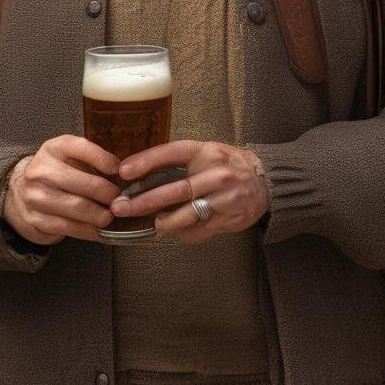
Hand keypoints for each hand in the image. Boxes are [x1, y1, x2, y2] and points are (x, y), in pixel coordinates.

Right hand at [2, 135, 121, 245]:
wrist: (19, 193)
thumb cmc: (56, 173)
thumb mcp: (68, 158)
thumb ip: (91, 162)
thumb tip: (123, 177)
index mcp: (54, 149)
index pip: (82, 148)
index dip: (104, 159)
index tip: (120, 170)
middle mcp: (42, 170)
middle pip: (84, 183)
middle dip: (108, 194)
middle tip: (121, 200)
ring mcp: (36, 196)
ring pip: (77, 208)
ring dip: (101, 215)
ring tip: (112, 216)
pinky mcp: (36, 219)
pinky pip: (69, 228)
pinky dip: (90, 231)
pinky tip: (101, 231)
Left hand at [112, 141, 269, 244]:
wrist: (264, 181)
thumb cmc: (227, 165)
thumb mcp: (204, 153)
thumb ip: (177, 162)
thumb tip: (139, 174)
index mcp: (205, 152)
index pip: (171, 153)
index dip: (145, 162)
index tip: (123, 171)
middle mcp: (215, 173)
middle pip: (174, 190)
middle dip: (143, 201)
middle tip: (121, 208)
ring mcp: (223, 198)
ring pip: (185, 216)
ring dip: (163, 222)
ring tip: (153, 224)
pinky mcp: (228, 218)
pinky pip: (198, 230)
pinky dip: (183, 233)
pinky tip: (177, 230)